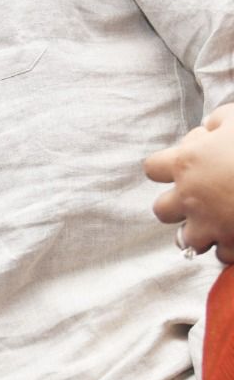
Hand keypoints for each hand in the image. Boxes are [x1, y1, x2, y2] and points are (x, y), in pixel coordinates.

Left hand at [145, 103, 233, 262]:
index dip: (166, 167)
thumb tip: (210, 129)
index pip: (153, 167)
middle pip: (162, 210)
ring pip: (186, 240)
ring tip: (220, 223)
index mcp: (187, 163)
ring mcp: (209, 224)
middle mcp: (190, 197)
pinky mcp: (232, 245)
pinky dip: (230, 249)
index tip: (183, 166)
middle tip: (201, 199)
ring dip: (200, 233)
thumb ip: (218, 123)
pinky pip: (222, 255)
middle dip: (177, 206)